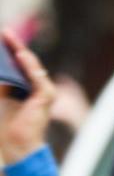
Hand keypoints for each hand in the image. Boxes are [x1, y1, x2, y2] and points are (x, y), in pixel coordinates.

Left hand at [0, 30, 55, 164]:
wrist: (15, 144)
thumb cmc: (5, 124)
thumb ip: (1, 80)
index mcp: (24, 87)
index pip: (17, 64)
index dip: (8, 49)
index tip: (0, 36)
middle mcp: (36, 88)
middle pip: (24, 62)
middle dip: (14, 46)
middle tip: (5, 31)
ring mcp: (43, 92)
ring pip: (31, 67)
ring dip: (20, 51)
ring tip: (9, 37)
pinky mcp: (46, 97)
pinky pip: (38, 77)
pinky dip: (30, 65)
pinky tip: (21, 54)